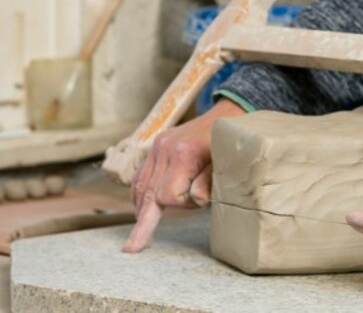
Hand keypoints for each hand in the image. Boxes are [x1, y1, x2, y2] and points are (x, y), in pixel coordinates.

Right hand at [123, 98, 244, 252]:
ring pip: (140, 186)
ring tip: (141, 231)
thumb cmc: (229, 145)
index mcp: (183, 155)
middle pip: (147, 193)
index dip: (180, 205)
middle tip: (132, 247)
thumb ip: (207, 184)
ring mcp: (157, 146)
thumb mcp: (225, 166)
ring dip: (142, 207)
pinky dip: (140, 192)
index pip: (167, 196)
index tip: (198, 201)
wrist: (226, 116)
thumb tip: (192, 200)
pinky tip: (144, 206)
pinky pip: (141, 175)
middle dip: (142, 223)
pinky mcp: (155, 146)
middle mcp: (164, 149)